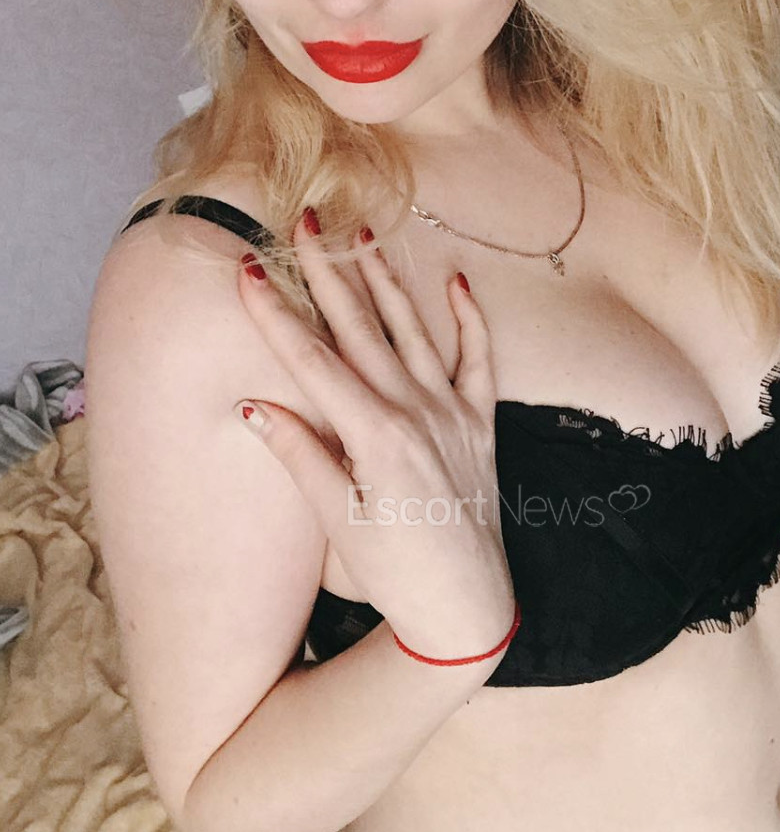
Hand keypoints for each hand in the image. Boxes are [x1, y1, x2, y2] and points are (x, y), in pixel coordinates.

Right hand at [234, 214, 514, 656]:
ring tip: (364, 236)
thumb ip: (300, 457)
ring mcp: (453, 416)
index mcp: (375, 437)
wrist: (466, 608)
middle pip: (362, 332)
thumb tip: (252, 405)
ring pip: (415, 333)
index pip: (313, 362)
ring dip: (386, 283)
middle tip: (305, 223)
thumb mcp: (338, 523)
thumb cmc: (397, 573)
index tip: (247, 270)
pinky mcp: (479, 426)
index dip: (276, 315)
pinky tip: (458, 284)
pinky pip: (478, 361)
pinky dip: (470, 322)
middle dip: (329, 275)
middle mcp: (417, 413)